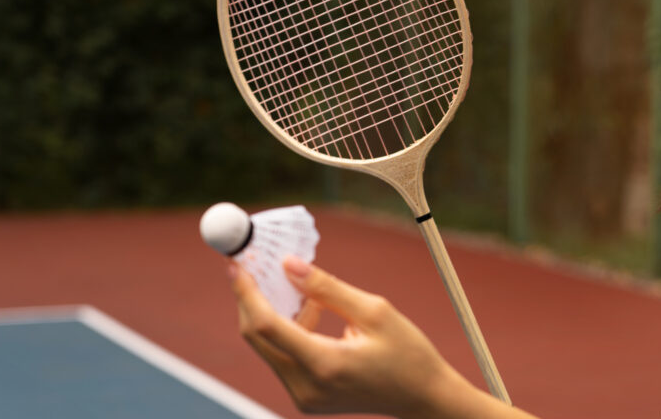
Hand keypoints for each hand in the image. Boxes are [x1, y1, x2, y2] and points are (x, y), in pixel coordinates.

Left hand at [230, 256, 465, 416]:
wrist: (423, 398)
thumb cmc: (408, 353)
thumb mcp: (374, 310)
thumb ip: (326, 287)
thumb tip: (288, 264)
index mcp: (324, 364)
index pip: (266, 324)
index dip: (247, 291)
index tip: (237, 263)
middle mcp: (305, 387)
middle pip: (257, 336)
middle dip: (251, 298)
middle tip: (254, 265)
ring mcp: (303, 397)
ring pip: (268, 346)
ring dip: (274, 312)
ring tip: (304, 290)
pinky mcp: (305, 398)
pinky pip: (283, 357)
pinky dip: (288, 330)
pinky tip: (313, 313)